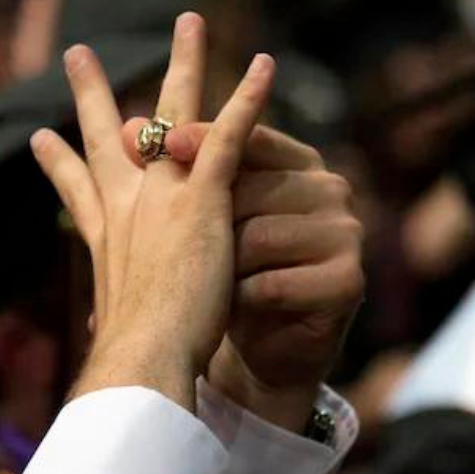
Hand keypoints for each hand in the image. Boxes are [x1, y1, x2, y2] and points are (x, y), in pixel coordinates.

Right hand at [32, 13, 274, 411]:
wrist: (144, 354)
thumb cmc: (131, 354)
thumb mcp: (114, 323)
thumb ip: (111, 312)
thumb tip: (100, 333)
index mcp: (106, 234)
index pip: (76, 188)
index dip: (57, 161)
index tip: (41, 137)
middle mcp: (126, 202)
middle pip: (107, 132)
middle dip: (91, 90)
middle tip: (77, 52)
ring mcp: (163, 191)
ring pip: (175, 111)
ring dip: (184, 62)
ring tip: (190, 21)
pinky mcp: (204, 196)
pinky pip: (231, 134)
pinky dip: (248, 98)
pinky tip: (264, 64)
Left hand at [122, 120, 363, 430]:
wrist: (260, 346)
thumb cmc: (228, 274)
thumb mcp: (202, 216)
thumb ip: (173, 167)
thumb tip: (127, 126)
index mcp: (300, 163)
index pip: (254, 139)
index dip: (208, 138)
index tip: (167, 144)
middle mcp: (330, 189)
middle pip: (253, 189)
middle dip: (212, 224)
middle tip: (194, 253)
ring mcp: (345, 234)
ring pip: (260, 237)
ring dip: (225, 268)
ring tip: (217, 286)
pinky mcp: (347, 281)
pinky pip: (274, 283)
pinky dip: (242, 301)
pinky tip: (237, 308)